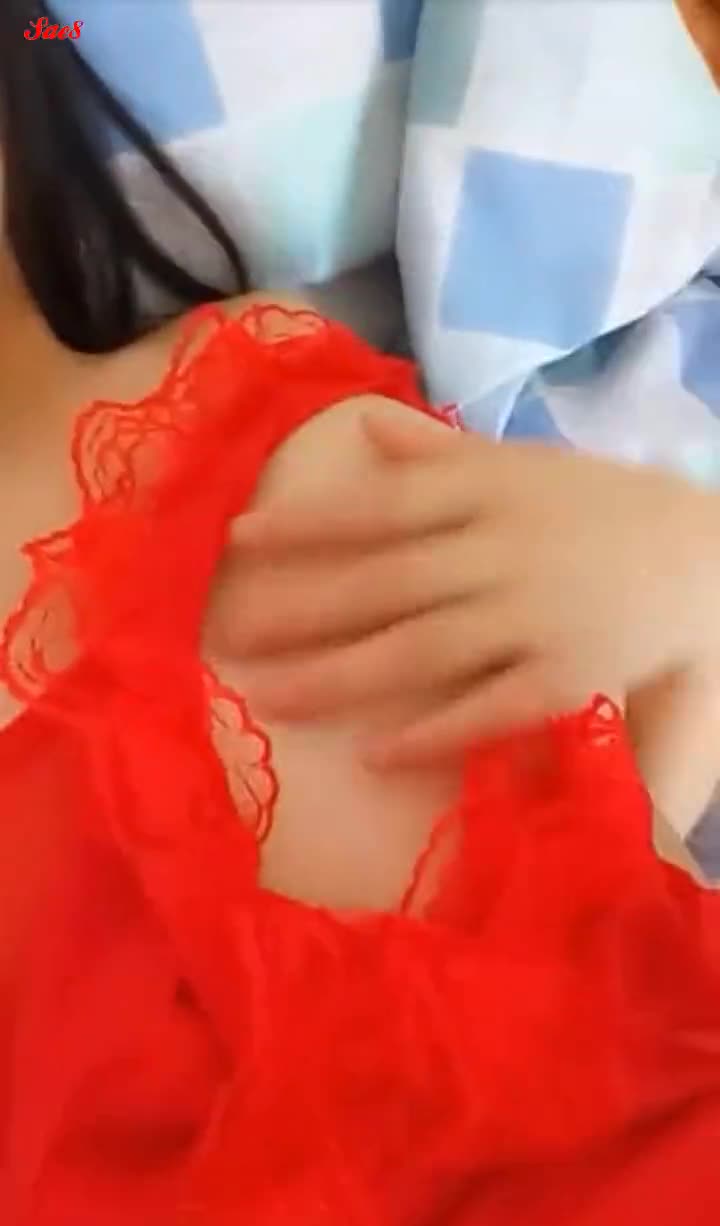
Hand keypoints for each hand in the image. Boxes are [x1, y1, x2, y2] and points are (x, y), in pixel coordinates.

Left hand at [207, 413, 719, 766]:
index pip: (380, 505)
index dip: (307, 524)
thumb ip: (443, 451)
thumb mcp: (524, 462)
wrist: (708, 557)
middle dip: (302, 609)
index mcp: (487, 490)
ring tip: (273, 699)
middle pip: (385, 582)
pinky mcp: (566, 676)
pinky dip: (435, 731)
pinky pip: (491, 707)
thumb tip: (368, 427)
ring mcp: (532, 616)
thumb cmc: (604, 507)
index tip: (239, 541)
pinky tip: (376, 755)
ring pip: (421, 648)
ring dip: (342, 675)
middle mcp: (499, 550)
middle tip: (232, 637)